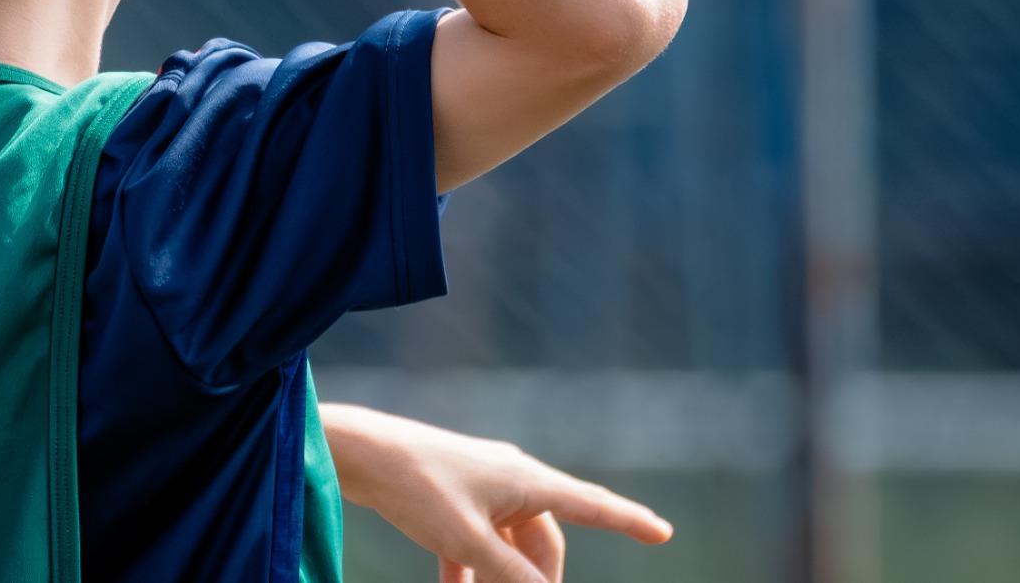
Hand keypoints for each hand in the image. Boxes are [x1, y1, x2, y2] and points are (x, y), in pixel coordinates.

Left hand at [320, 404, 671, 582]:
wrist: (355, 451)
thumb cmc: (416, 488)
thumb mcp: (469, 542)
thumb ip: (512, 575)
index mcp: (526, 479)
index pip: (591, 504)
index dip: (629, 521)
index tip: (664, 533)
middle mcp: (510, 477)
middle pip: (544, 540)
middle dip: (538, 579)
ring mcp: (480, 484)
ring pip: (508, 543)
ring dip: (501, 579)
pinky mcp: (451, 495)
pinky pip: (474, 540)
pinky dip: (470, 570)